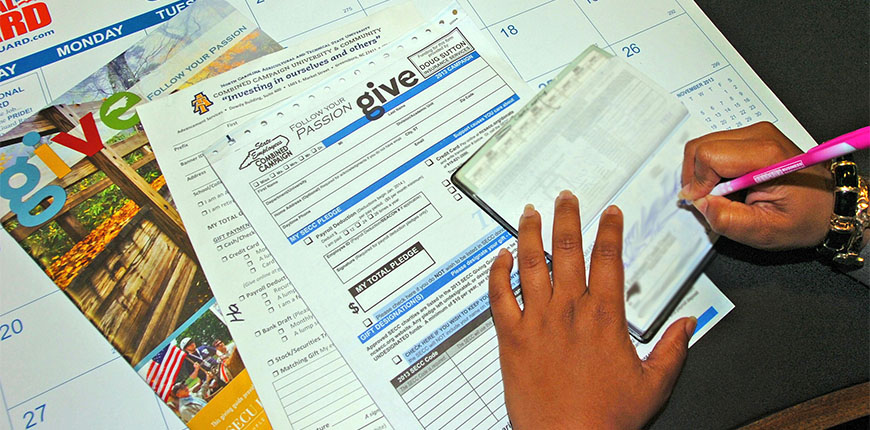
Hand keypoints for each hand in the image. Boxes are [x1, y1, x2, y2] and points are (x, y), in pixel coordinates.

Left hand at [489, 192, 696, 429]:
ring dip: (530, 233)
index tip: (609, 213)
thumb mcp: (654, 384)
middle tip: (565, 197)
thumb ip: (673, 349)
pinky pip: (499, 295)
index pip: (607, 258)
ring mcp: (537, 320)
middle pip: (568, 249)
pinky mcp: (511, 337)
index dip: (608, 230)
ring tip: (530, 211)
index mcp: (604, 317)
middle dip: (567, 217)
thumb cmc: (606, 418)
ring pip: (531, 263)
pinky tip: (500, 255)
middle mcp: (569, 310)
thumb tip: (688, 324)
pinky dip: (497, 272)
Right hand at [680, 122, 832, 249]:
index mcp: (765, 156)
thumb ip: (727, 219)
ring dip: (704, 174)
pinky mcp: (751, 137)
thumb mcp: (766, 231)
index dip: (698, 182)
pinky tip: (731, 185)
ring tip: (726, 194)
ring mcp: (755, 133)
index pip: (708, 155)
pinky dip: (712, 169)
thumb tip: (699, 203)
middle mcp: (759, 136)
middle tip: (712, 200)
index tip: (707, 202)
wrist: (830, 205)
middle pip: (700, 147)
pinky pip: (714, 148)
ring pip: (703, 147)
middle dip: (696, 177)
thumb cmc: (806, 217)